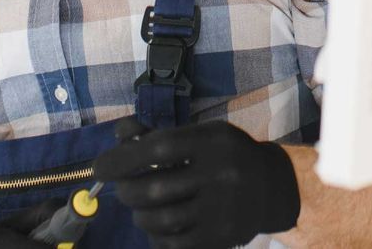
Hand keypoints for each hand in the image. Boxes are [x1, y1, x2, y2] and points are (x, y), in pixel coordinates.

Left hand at [92, 119, 300, 248]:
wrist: (271, 186)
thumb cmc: (227, 155)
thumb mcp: (201, 135)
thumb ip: (161, 135)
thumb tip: (120, 134)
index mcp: (212, 142)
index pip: (158, 148)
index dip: (123, 158)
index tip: (100, 167)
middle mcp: (218, 175)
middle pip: (154, 189)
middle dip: (127, 191)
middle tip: (122, 190)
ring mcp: (220, 210)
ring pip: (160, 220)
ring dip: (139, 215)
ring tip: (141, 208)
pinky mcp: (219, 237)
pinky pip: (173, 242)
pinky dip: (156, 235)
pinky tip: (157, 226)